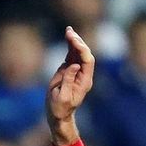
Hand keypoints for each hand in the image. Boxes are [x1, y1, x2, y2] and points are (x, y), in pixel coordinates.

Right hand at [46, 27, 94, 145]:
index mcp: (84, 81)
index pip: (87, 60)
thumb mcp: (62, 96)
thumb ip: (68, 80)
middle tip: (69, 32)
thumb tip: (74, 65)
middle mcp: (84, 74)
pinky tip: (67, 37)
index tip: (73, 40)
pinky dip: (70, 46)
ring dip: (74, 41)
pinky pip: (72, 55)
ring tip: (68, 30)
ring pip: (79, 53)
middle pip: (84, 54)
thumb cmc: (59, 108)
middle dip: (78, 42)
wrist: (57, 115)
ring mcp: (77, 72)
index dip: (81, 49)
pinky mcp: (70, 70)